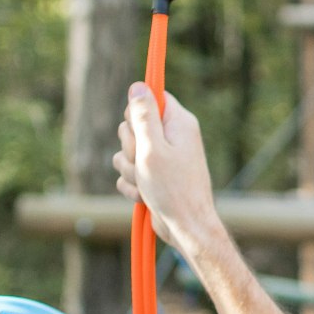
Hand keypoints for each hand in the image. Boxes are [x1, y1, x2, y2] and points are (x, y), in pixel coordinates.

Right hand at [113, 84, 222, 253]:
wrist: (185, 227)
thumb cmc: (173, 189)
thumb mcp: (152, 148)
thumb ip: (144, 117)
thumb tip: (138, 86)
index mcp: (179, 123)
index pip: (152, 97)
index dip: (138, 112)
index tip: (139, 130)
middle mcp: (173, 137)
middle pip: (134, 125)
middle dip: (130, 146)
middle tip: (143, 162)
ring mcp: (164, 157)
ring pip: (127, 151)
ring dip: (129, 169)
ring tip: (146, 183)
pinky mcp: (155, 175)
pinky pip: (129, 172)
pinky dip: (132, 184)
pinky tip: (144, 196)